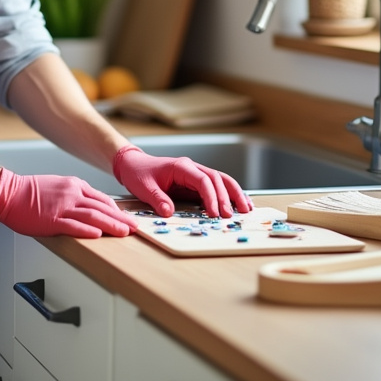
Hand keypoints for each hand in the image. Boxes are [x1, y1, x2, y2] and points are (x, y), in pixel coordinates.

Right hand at [0, 168, 137, 237]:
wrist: (8, 192)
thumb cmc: (29, 192)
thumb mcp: (58, 186)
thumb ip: (74, 195)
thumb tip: (90, 207)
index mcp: (74, 185)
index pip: (102, 199)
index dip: (117, 210)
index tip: (127, 218)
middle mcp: (71, 194)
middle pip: (102, 207)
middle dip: (121, 219)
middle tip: (134, 228)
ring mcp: (62, 207)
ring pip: (92, 216)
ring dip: (111, 225)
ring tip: (124, 233)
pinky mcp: (51, 219)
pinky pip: (73, 226)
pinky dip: (87, 230)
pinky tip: (98, 235)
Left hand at [112, 146, 252, 217]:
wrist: (134, 165)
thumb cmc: (139, 174)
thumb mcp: (144, 188)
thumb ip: (158, 199)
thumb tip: (169, 212)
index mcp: (181, 166)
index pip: (203, 180)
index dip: (211, 197)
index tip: (215, 213)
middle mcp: (192, 167)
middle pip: (217, 179)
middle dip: (228, 197)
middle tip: (232, 216)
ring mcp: (195, 173)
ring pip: (221, 180)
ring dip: (235, 194)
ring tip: (246, 209)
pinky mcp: (195, 181)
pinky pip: (216, 186)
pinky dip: (229, 194)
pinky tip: (239, 204)